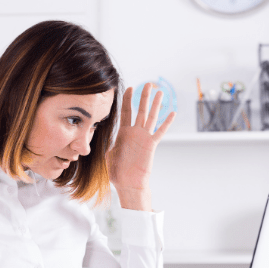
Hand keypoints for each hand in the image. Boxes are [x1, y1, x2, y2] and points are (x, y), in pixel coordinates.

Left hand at [106, 84, 174, 210]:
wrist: (127, 184)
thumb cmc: (117, 172)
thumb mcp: (106, 153)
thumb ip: (105, 141)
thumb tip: (96, 135)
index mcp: (123, 133)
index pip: (126, 112)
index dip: (128, 100)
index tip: (129, 88)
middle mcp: (135, 133)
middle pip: (140, 110)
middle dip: (143, 96)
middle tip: (147, 83)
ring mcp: (144, 138)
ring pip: (150, 117)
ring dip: (155, 104)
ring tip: (160, 91)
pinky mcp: (151, 145)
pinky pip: (160, 131)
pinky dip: (166, 122)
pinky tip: (172, 112)